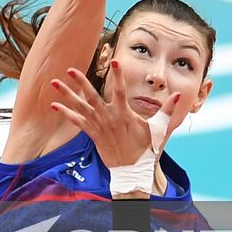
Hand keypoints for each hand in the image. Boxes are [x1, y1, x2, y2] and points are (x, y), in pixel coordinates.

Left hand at [47, 62, 178, 168]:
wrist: (132, 170)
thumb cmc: (146, 148)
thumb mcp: (158, 129)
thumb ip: (167, 110)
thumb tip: (178, 95)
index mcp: (124, 114)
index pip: (121, 90)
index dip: (118, 76)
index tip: (115, 61)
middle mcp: (108, 118)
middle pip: (92, 96)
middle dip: (80, 82)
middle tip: (70, 69)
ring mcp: (99, 126)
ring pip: (80, 107)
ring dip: (66, 94)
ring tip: (54, 82)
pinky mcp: (92, 134)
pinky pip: (76, 122)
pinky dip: (65, 113)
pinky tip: (54, 105)